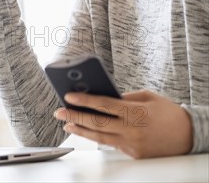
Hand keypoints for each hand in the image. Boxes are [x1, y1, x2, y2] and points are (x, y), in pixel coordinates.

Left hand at [53, 90, 193, 158]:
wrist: (190, 135)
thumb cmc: (168, 113)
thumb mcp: (148, 97)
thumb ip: (124, 97)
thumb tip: (103, 96)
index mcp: (135, 111)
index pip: (104, 104)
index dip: (84, 100)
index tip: (68, 96)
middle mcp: (132, 129)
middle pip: (97, 122)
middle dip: (75, 116)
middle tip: (59, 111)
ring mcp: (132, 144)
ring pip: (100, 137)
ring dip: (80, 129)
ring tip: (67, 123)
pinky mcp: (133, 154)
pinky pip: (111, 144)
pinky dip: (97, 137)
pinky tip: (85, 131)